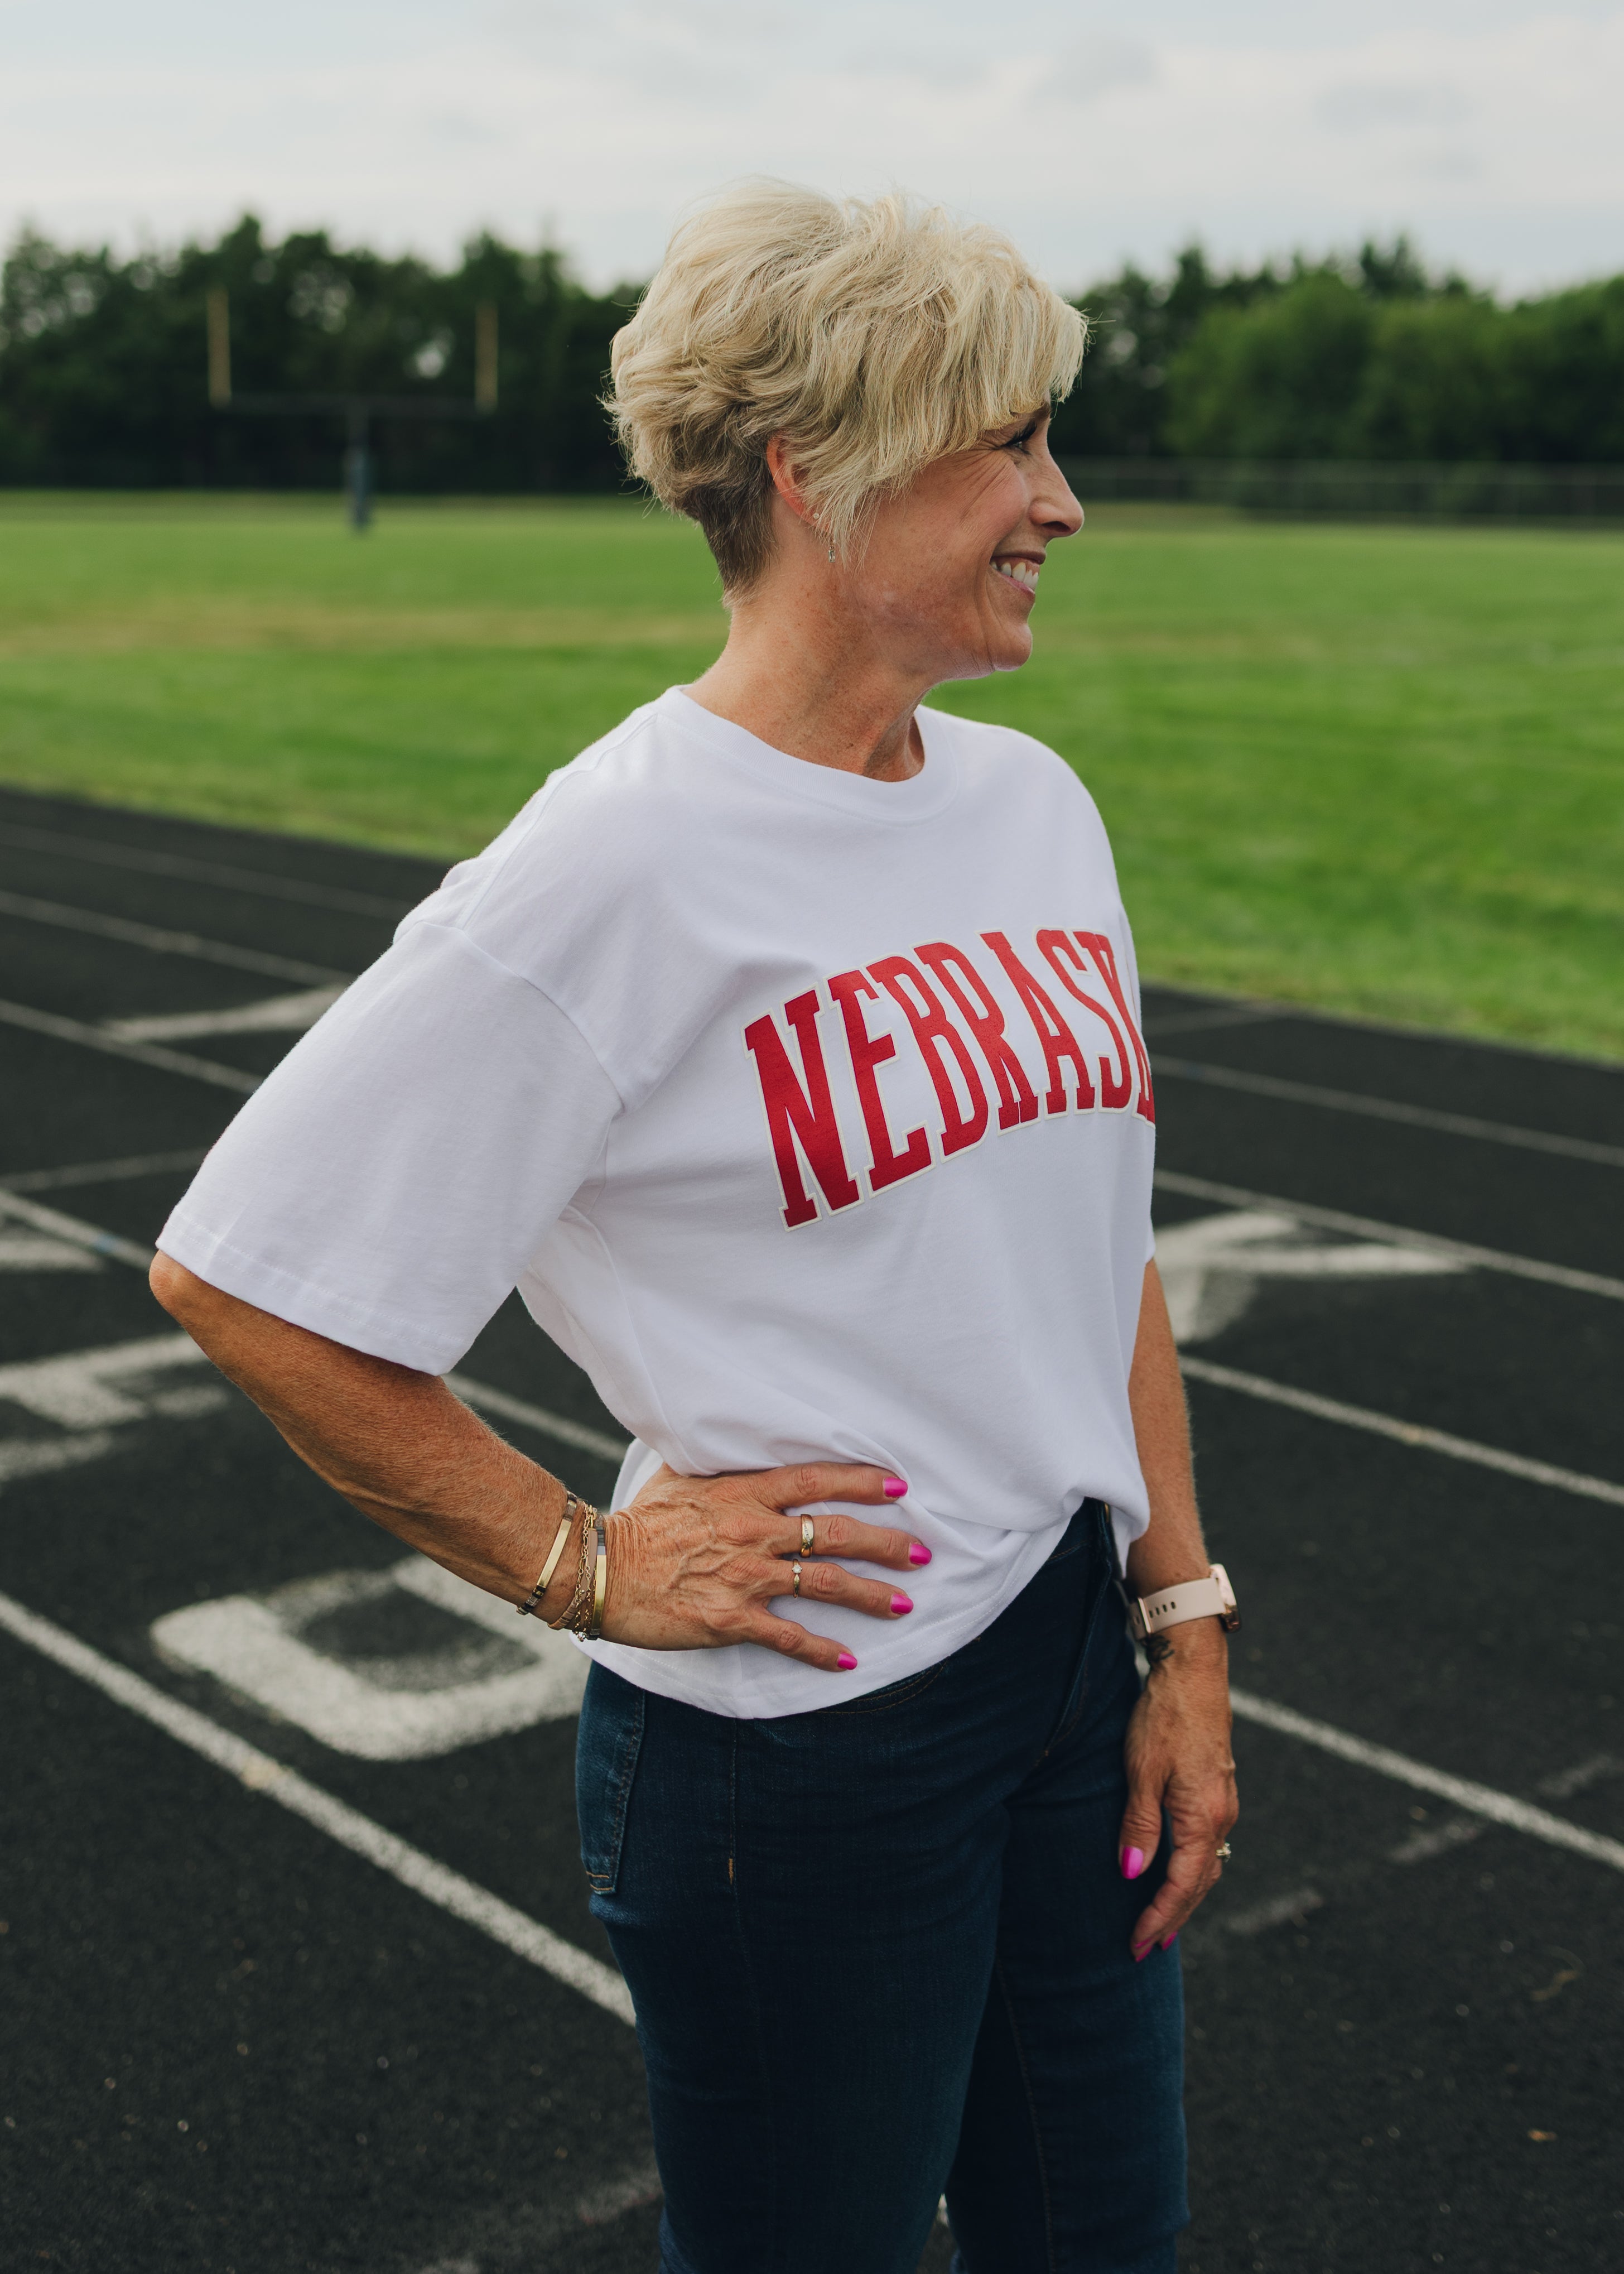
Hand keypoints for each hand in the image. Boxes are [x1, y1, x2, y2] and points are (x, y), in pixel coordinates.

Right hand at [600, 1461, 927, 1671]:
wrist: (598, 1569)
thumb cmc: (640, 1520)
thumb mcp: (681, 1475)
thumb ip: (721, 1463)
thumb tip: (741, 1442)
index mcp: (743, 1493)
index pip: (815, 1480)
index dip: (862, 1482)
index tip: (899, 1487)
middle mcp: (752, 1531)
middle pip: (835, 1532)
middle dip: (886, 1543)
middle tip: (922, 1552)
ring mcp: (744, 1577)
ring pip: (824, 1583)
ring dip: (870, 1596)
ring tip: (904, 1604)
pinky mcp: (730, 1619)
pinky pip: (786, 1636)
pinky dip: (820, 1651)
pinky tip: (846, 1661)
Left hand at [1117, 1625, 1237, 1957]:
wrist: (1193, 1673)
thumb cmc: (1163, 1718)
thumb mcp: (1141, 1771)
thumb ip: (1139, 1825)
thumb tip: (1133, 1874)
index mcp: (1203, 1818)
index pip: (1182, 1885)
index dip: (1159, 1917)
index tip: (1137, 1943)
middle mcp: (1221, 1818)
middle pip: (1199, 1884)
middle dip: (1172, 1918)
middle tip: (1144, 1949)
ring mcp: (1223, 1804)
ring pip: (1207, 1866)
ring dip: (1184, 1898)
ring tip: (1161, 1925)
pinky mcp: (1218, 1791)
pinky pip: (1208, 1846)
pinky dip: (1192, 1872)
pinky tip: (1177, 1876)